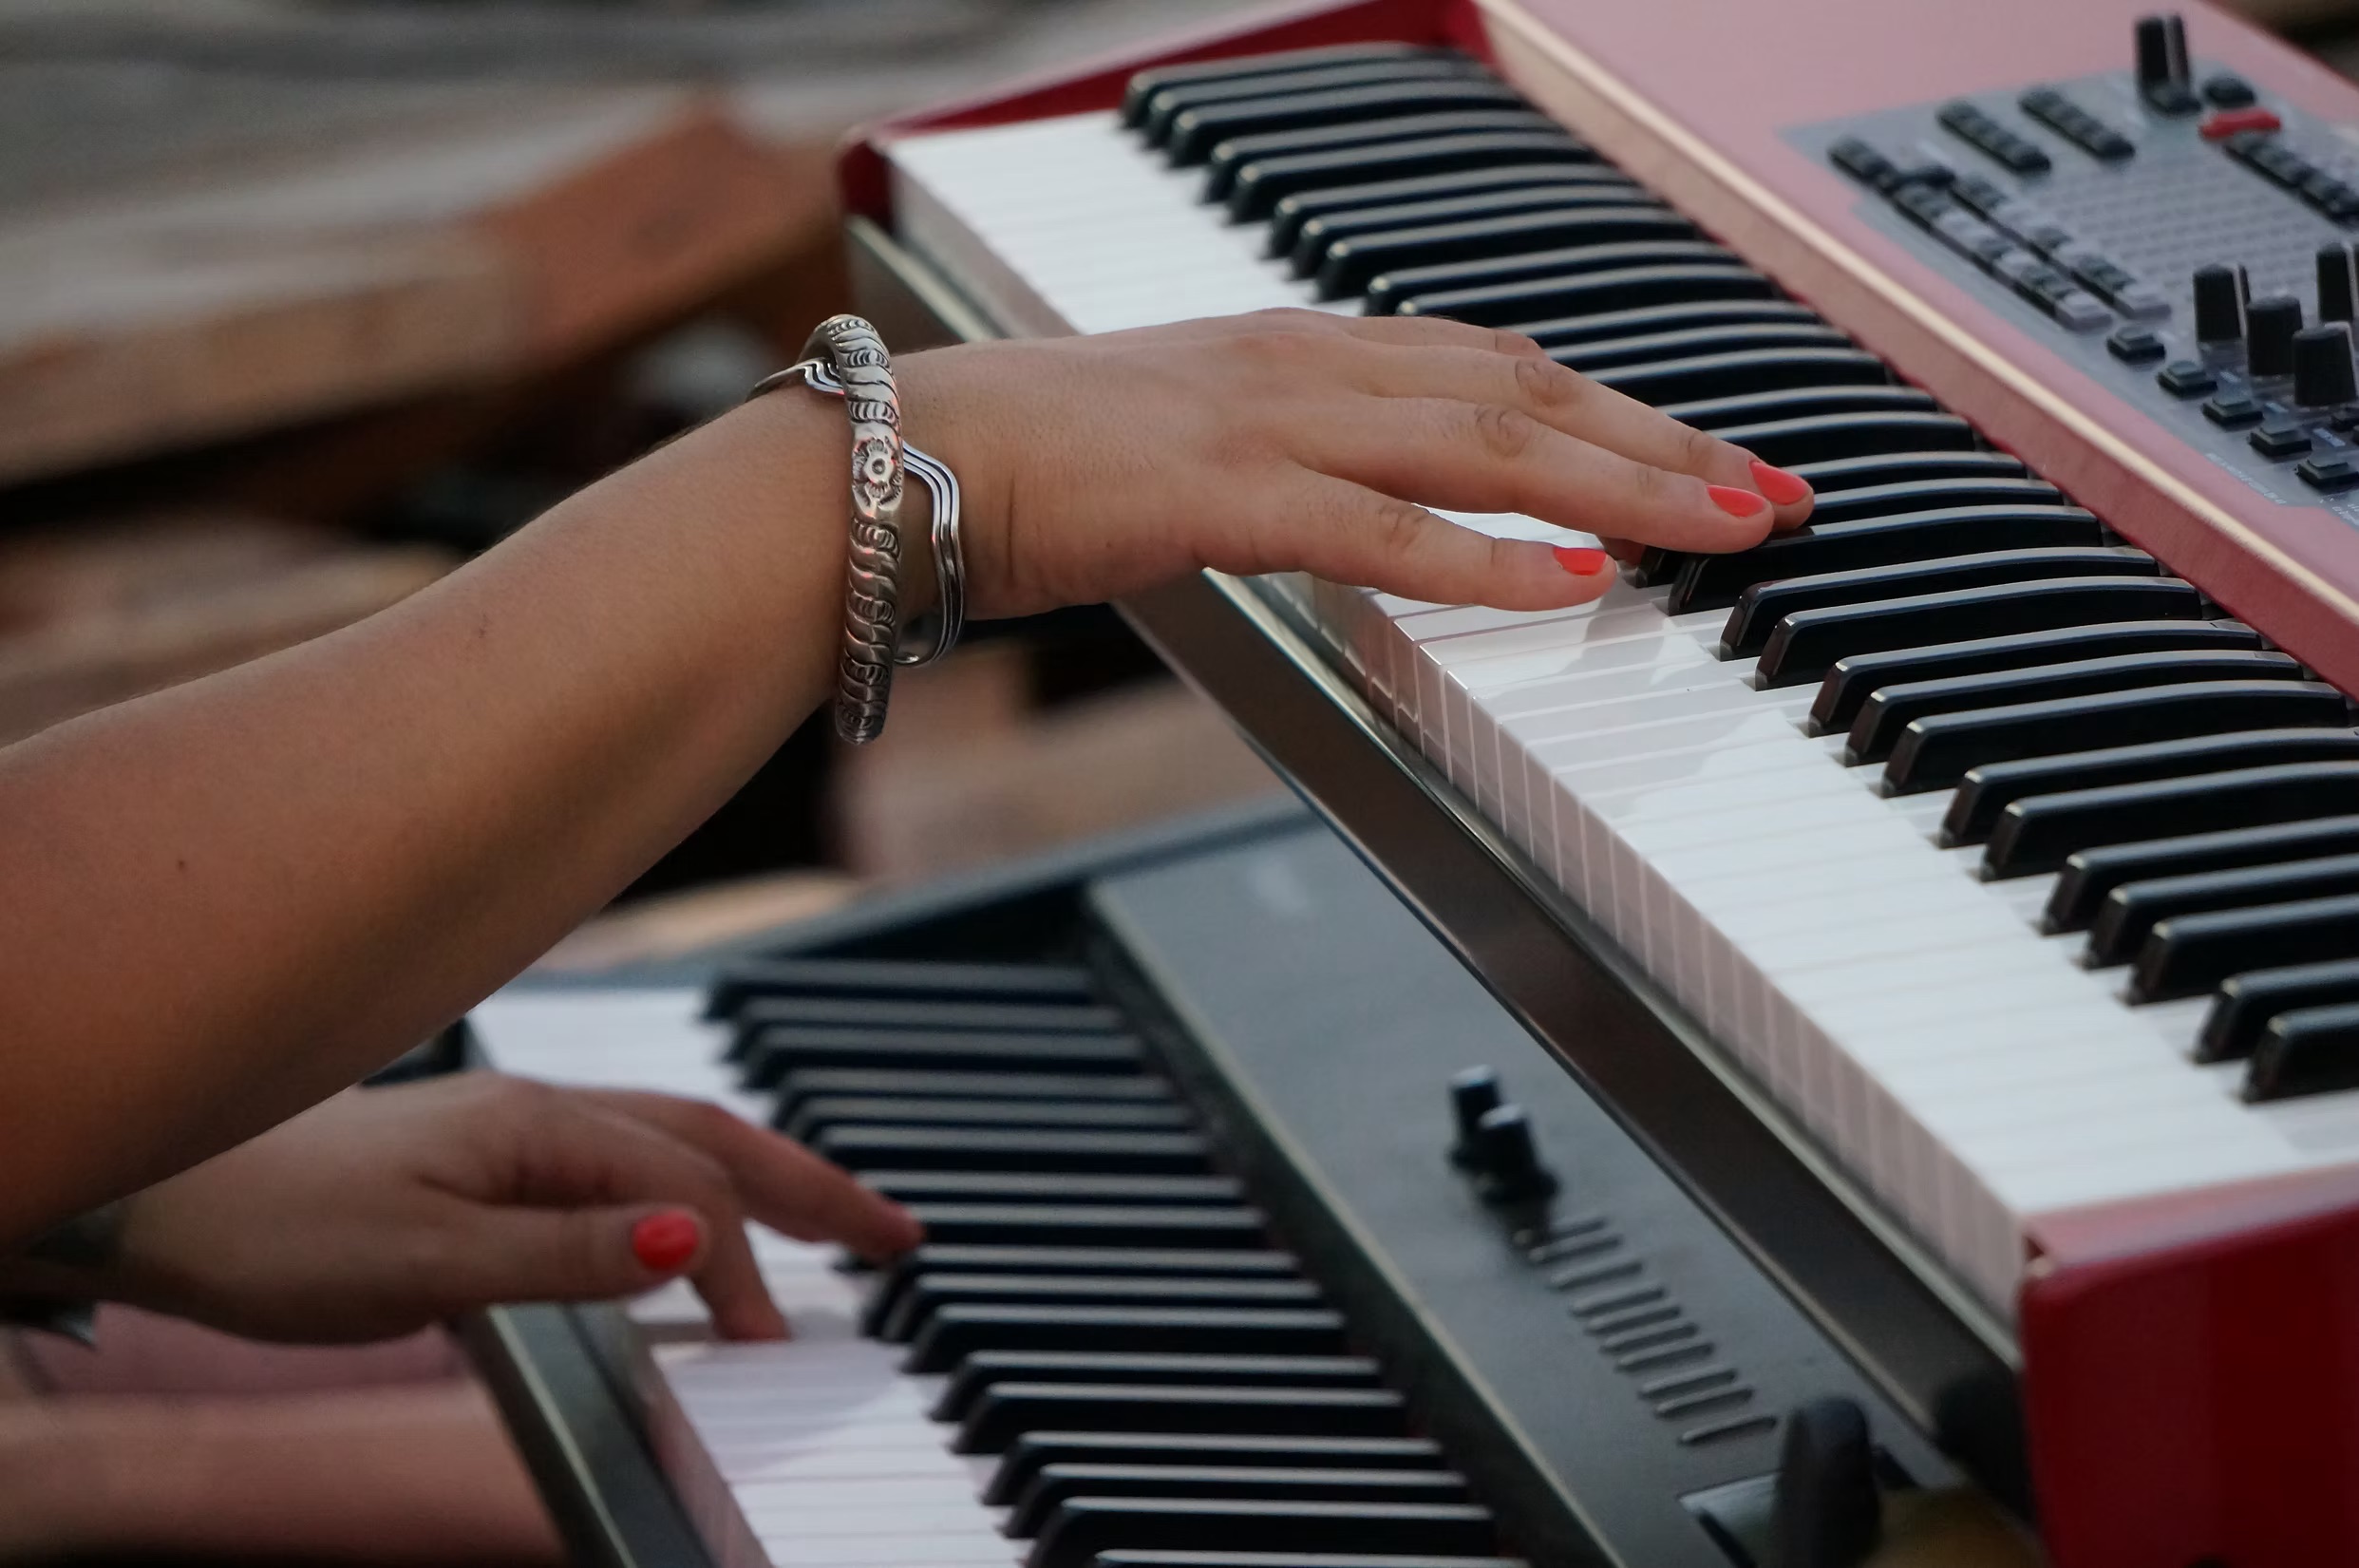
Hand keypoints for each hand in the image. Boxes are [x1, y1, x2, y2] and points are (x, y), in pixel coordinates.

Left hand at [12, 1075, 919, 1343]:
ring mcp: (521, 1129)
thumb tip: (691, 1247)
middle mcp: (545, 1115)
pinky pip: (631, 1158)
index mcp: (543, 1130)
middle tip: (899, 1235)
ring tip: (834, 1219)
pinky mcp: (493, 1155)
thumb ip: (568, 1254)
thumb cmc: (280, 1229)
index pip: (688, 1193)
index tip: (770, 1346)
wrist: (167, 1193)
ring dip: (766, 1179)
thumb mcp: (429, 1263)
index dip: (742, 1268)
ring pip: (679, 1141)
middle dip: (816, 1187)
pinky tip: (699, 1218)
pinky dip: (697, 1184)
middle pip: (717, 1139)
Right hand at [896, 309, 1813, 620]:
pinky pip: (1379, 528)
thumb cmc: (1031, 463)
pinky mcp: (1220, 494)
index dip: (1619, 407)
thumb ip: (1293, 466)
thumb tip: (1371, 511)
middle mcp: (1307, 365)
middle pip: (1527, 393)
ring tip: (1724, 525)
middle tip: (1774, 490)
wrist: (901, 462)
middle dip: (1665, 442)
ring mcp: (1268, 421)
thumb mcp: (1193, 445)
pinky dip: (1488, 557)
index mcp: (1303, 350)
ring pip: (1484, 445)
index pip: (1500, 366)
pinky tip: (1574, 580)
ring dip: (1620, 484)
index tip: (1709, 451)